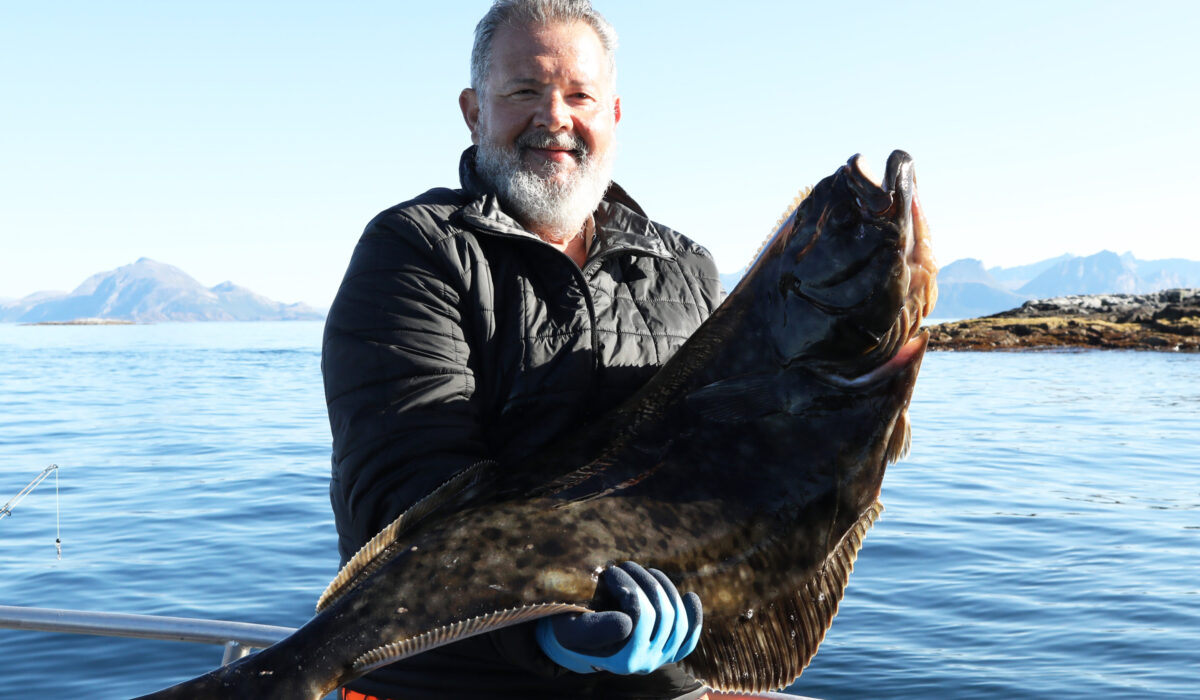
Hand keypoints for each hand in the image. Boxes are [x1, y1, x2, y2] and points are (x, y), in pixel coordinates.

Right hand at [536, 561, 702, 673]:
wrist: (574, 642)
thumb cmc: (571, 628)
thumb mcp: (574, 626)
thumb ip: (596, 628)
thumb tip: (628, 623)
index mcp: (622, 660)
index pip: (642, 614)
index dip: (629, 585)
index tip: (609, 572)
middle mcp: (645, 664)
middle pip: (664, 613)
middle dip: (644, 580)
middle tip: (623, 565)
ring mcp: (660, 658)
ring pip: (678, 617)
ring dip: (662, 586)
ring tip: (641, 571)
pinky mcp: (668, 652)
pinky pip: (688, 637)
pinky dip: (693, 616)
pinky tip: (690, 596)